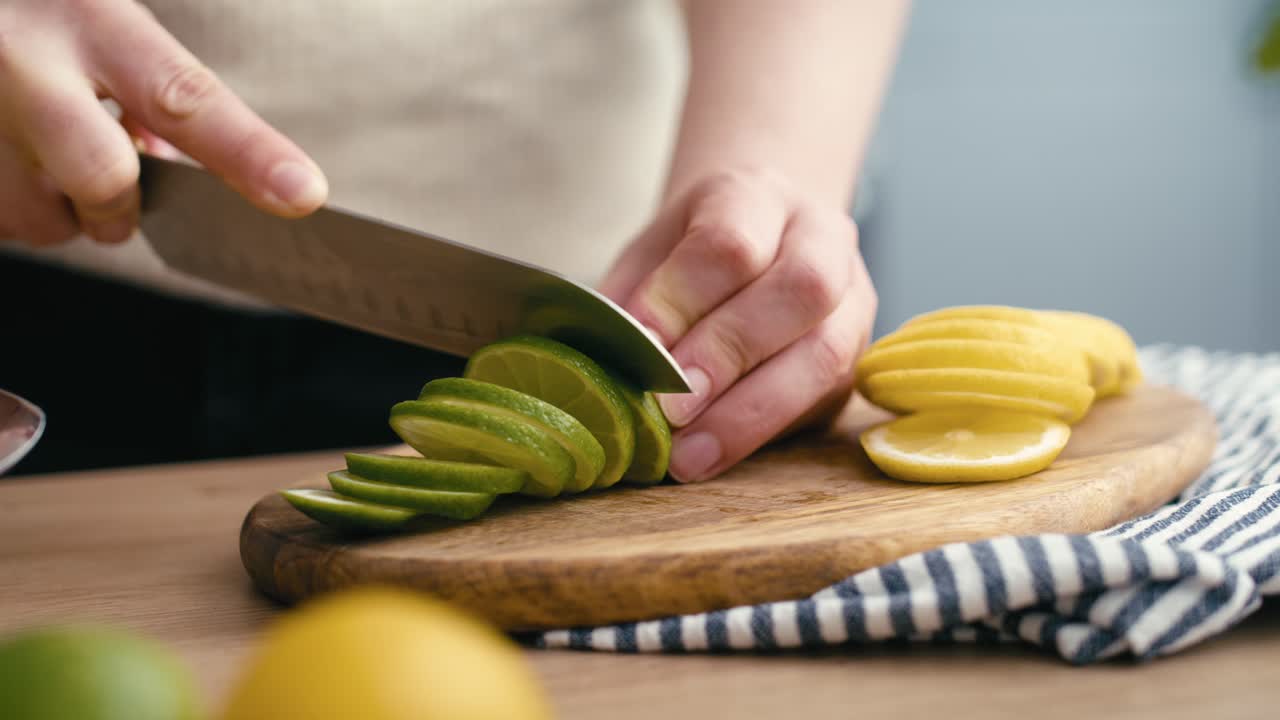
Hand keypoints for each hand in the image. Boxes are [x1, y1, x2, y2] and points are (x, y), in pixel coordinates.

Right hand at [0, 0, 325, 246]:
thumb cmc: (33, 6)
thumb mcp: (94, 10)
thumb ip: (144, 80)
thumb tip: (170, 162)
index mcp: (86, 17)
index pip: (185, 96)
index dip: (249, 154)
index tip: (302, 195)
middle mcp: (21, 65)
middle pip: (103, 182)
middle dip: (118, 206)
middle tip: (113, 187)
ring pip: (39, 220)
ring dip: (55, 209)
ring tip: (35, 149)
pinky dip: (11, 203)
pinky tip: (4, 153)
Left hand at [600, 169, 876, 481]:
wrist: (760, 239)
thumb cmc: (690, 257)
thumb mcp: (649, 257)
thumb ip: (631, 303)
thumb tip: (602, 367)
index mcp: (758, 195)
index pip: (730, 243)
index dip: (681, 299)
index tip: (639, 347)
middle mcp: (823, 237)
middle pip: (798, 289)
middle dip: (727, 354)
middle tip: (670, 409)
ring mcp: (852, 298)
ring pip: (826, 352)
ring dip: (751, 411)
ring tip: (690, 453)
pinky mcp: (856, 357)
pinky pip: (825, 398)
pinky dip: (764, 431)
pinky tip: (714, 455)